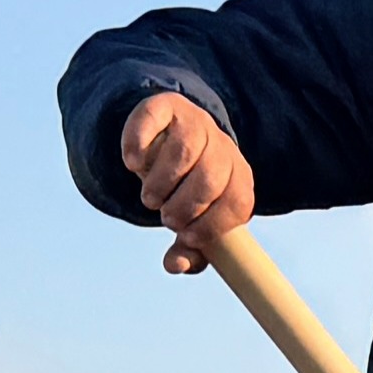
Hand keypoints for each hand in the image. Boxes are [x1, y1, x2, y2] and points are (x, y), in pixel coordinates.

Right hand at [118, 92, 256, 273]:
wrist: (169, 136)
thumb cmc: (184, 189)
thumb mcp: (191, 220)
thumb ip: (188, 249)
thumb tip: (174, 265)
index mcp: (238, 179)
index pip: (236, 204)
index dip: (210, 226)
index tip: (185, 236)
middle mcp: (223, 149)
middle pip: (210, 179)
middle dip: (182, 207)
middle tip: (164, 215)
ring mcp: (196, 124)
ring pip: (182, 152)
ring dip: (160, 183)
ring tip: (149, 197)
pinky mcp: (167, 106)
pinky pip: (153, 120)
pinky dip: (138, 144)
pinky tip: (133, 162)